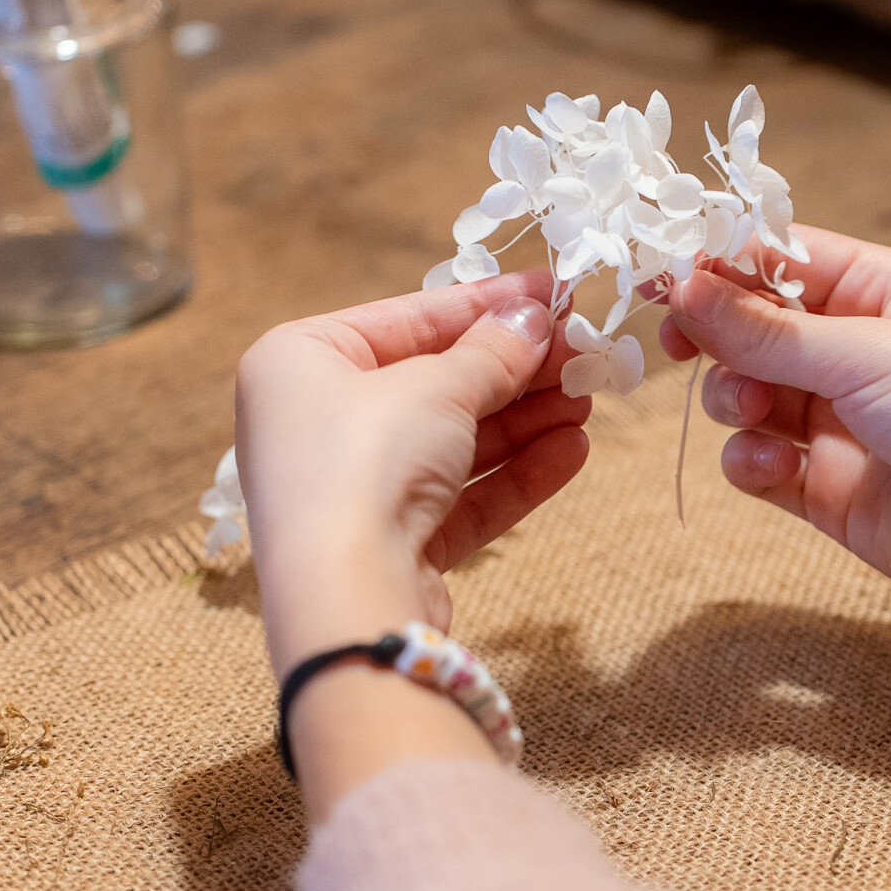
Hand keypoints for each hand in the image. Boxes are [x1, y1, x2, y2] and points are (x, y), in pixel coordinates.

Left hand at [235, 272, 591, 814]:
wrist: (346, 599)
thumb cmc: (365, 461)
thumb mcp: (436, 387)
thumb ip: (492, 352)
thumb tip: (534, 320)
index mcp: (301, 360)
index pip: (410, 317)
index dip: (489, 304)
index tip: (555, 291)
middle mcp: (319, 420)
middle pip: (437, 381)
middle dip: (517, 369)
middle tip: (588, 351)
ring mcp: (355, 486)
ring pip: (455, 441)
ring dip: (526, 419)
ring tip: (589, 399)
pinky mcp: (392, 543)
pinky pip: (460, 496)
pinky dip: (515, 472)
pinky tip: (571, 449)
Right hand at [661, 227, 890, 641]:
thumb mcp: (863, 352)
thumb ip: (765, 329)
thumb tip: (680, 286)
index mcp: (879, 292)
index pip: (780, 259)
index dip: (718, 264)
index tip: (659, 272)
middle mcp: (854, 351)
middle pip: (751, 328)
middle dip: (714, 336)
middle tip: (674, 341)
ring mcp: (837, 421)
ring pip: (745, 395)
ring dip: (733, 401)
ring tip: (753, 413)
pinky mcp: (824, 486)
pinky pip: (759, 461)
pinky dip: (753, 460)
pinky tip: (776, 465)